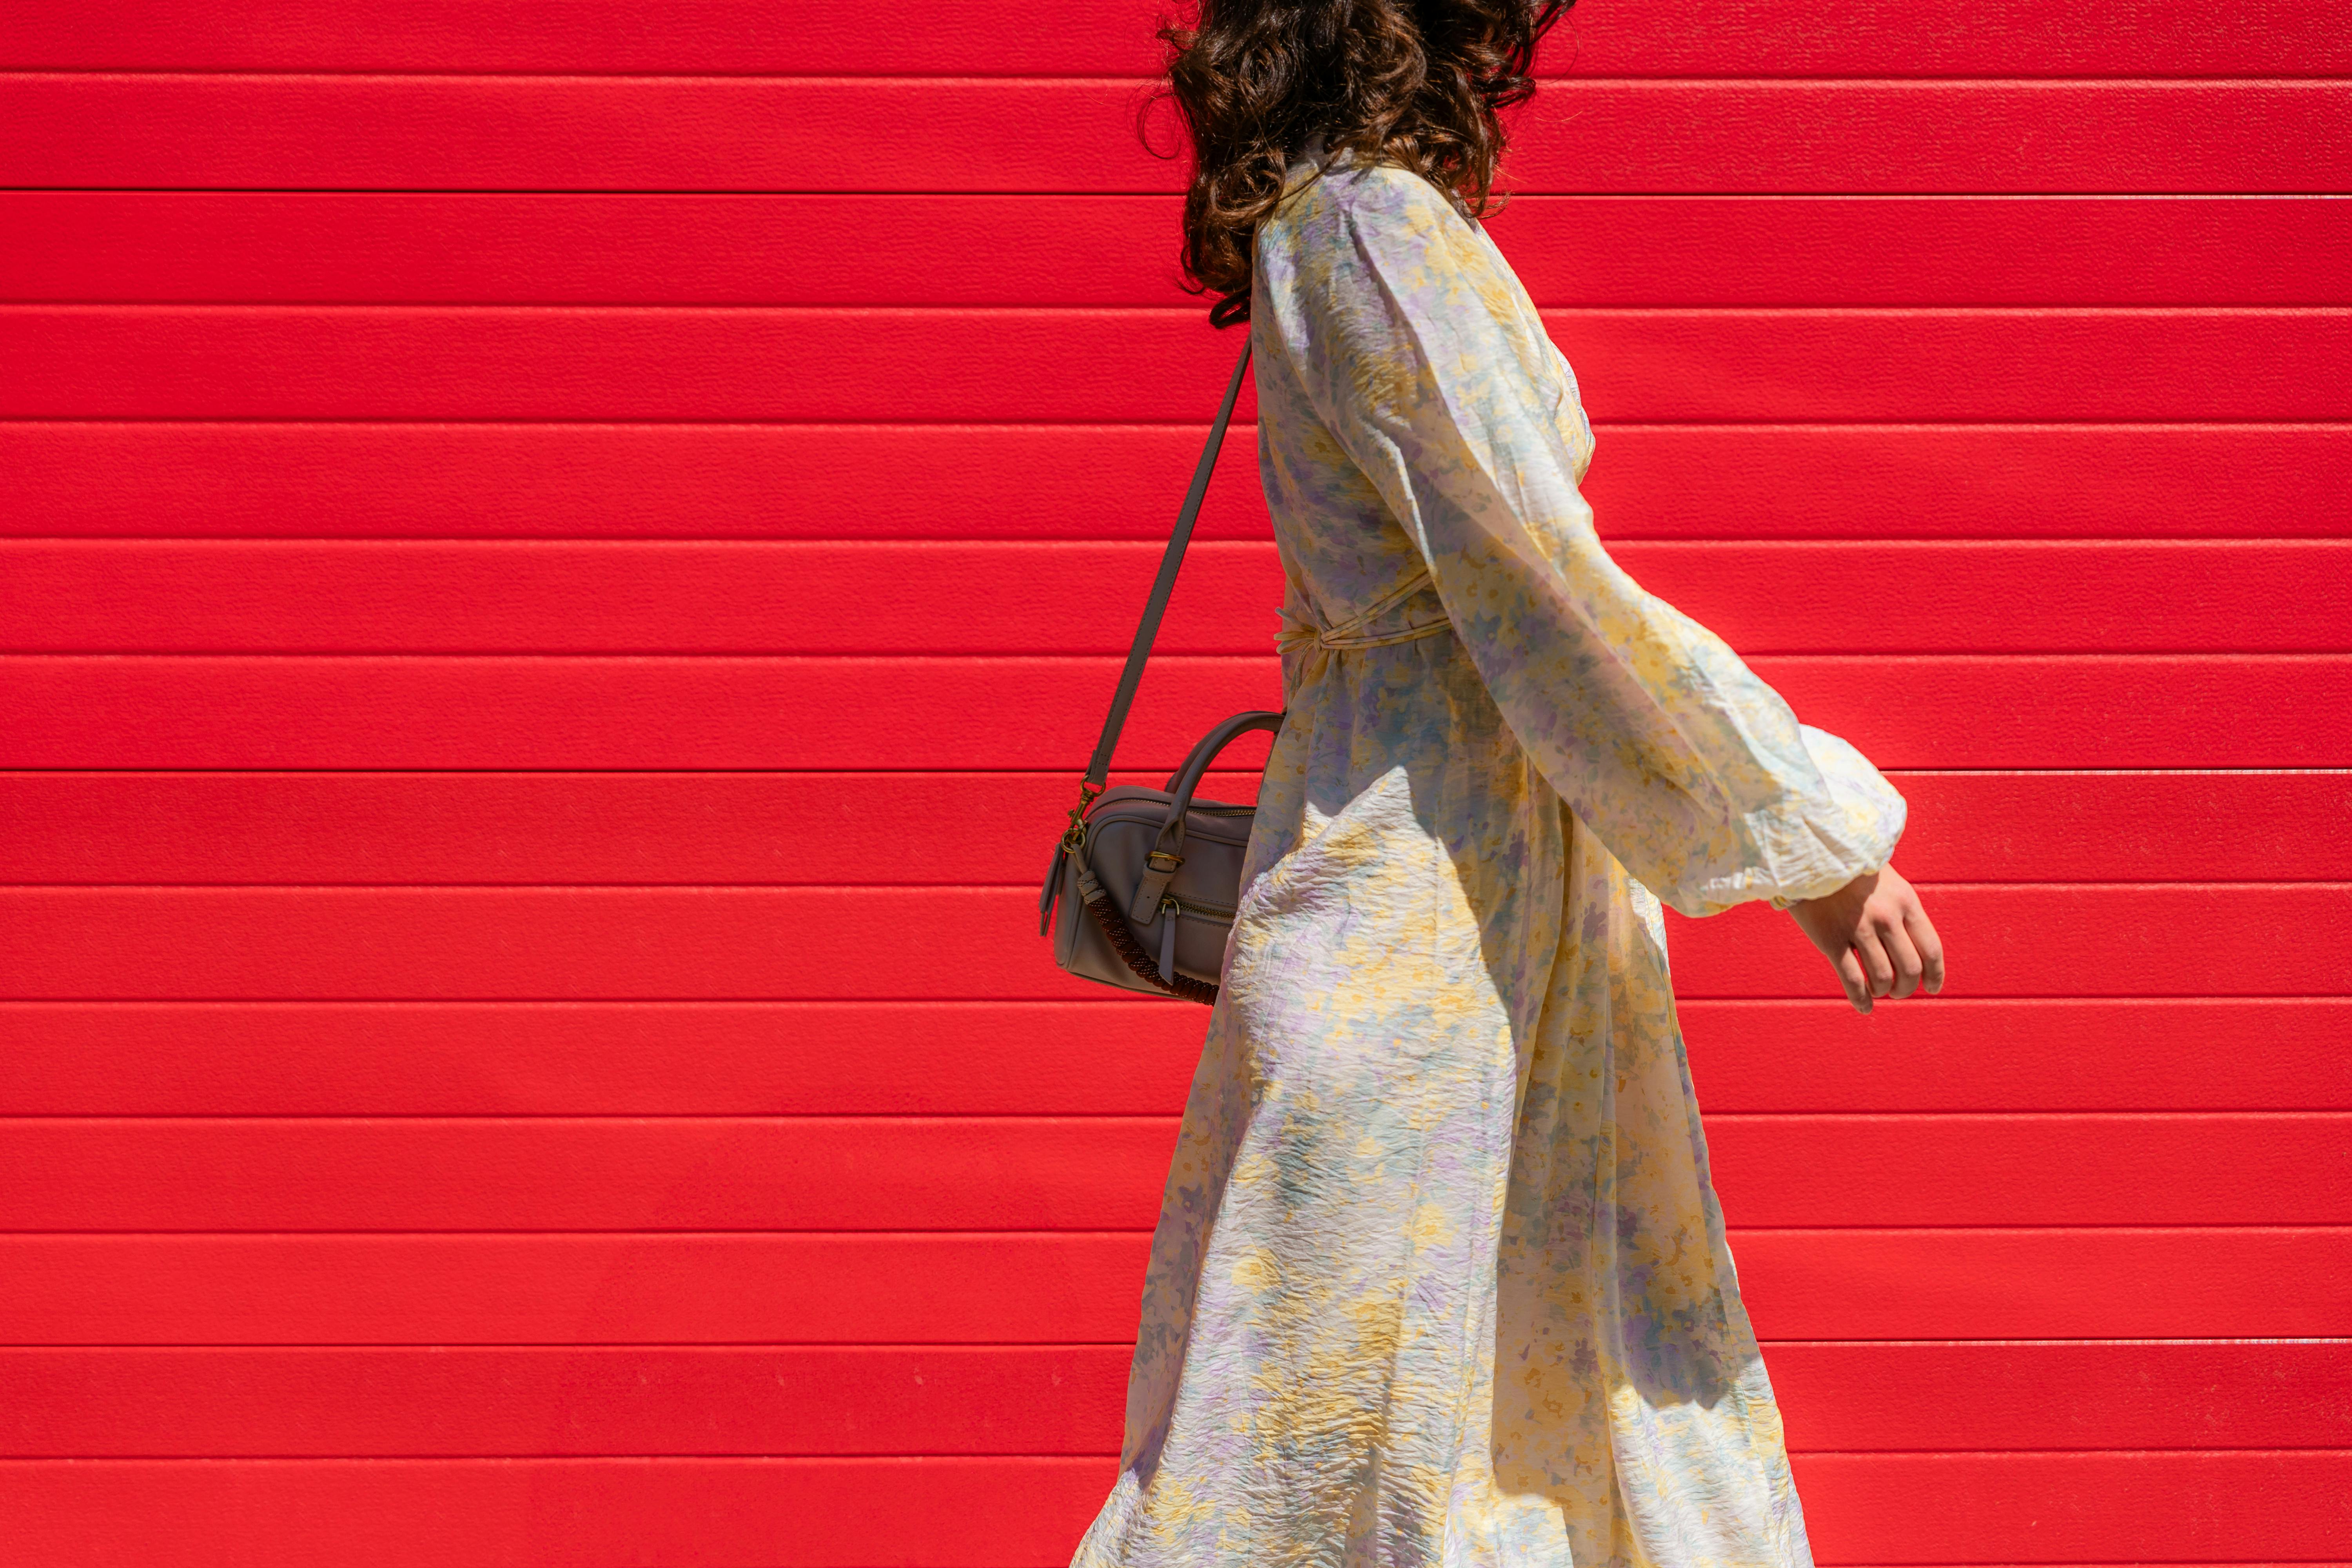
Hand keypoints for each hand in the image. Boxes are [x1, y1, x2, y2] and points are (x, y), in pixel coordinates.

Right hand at [1787, 864, 1945, 1012]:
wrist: (1811, 851)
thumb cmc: (1850, 869)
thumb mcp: (1889, 882)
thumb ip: (1902, 911)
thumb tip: (1914, 948)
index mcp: (1906, 902)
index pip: (1931, 949)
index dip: (1935, 975)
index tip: (1932, 988)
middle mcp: (1886, 917)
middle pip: (1909, 968)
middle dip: (1906, 987)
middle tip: (1898, 991)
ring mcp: (1858, 928)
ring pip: (1882, 976)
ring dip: (1883, 991)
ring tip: (1878, 991)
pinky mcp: (1830, 939)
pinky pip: (1852, 979)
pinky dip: (1860, 999)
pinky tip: (1864, 1007)